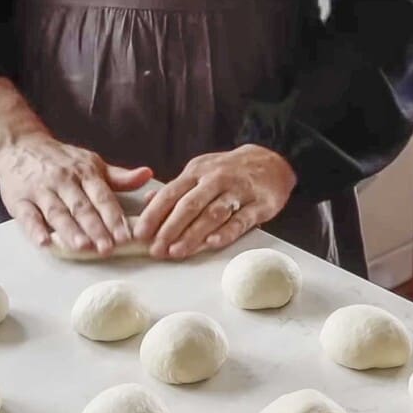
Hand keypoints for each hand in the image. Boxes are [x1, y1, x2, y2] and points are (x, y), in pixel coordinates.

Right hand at [0, 134, 151, 254]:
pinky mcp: (19, 199)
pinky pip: (27, 216)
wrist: (18, 144)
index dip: (114, 217)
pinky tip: (44, 242)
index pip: (102, 197)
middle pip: (82, 207)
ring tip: (83, 247)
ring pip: (57, 212)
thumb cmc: (61, 160)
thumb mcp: (91, 163)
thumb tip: (147, 175)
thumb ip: (118, 177)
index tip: (126, 236)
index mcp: (85, 172)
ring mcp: (40, 190)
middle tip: (108, 248)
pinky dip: (35, 230)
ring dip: (70, 230)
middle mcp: (64, 180)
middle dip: (96, 228)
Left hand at [134, 144, 295, 258]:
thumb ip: (176, 188)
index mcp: (198, 171)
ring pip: (213, 214)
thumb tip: (148, 201)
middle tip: (157, 249)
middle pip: (189, 205)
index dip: (154, 214)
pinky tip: (212, 243)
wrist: (272, 160)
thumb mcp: (200, 171)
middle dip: (170, 228)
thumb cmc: (230, 171)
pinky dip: (226, 232)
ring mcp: (239, 190)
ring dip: (193, 234)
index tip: (140, 233)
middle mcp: (216, 179)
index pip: (171, 193)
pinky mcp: (259, 204)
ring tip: (177, 252)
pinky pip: (241, 220)